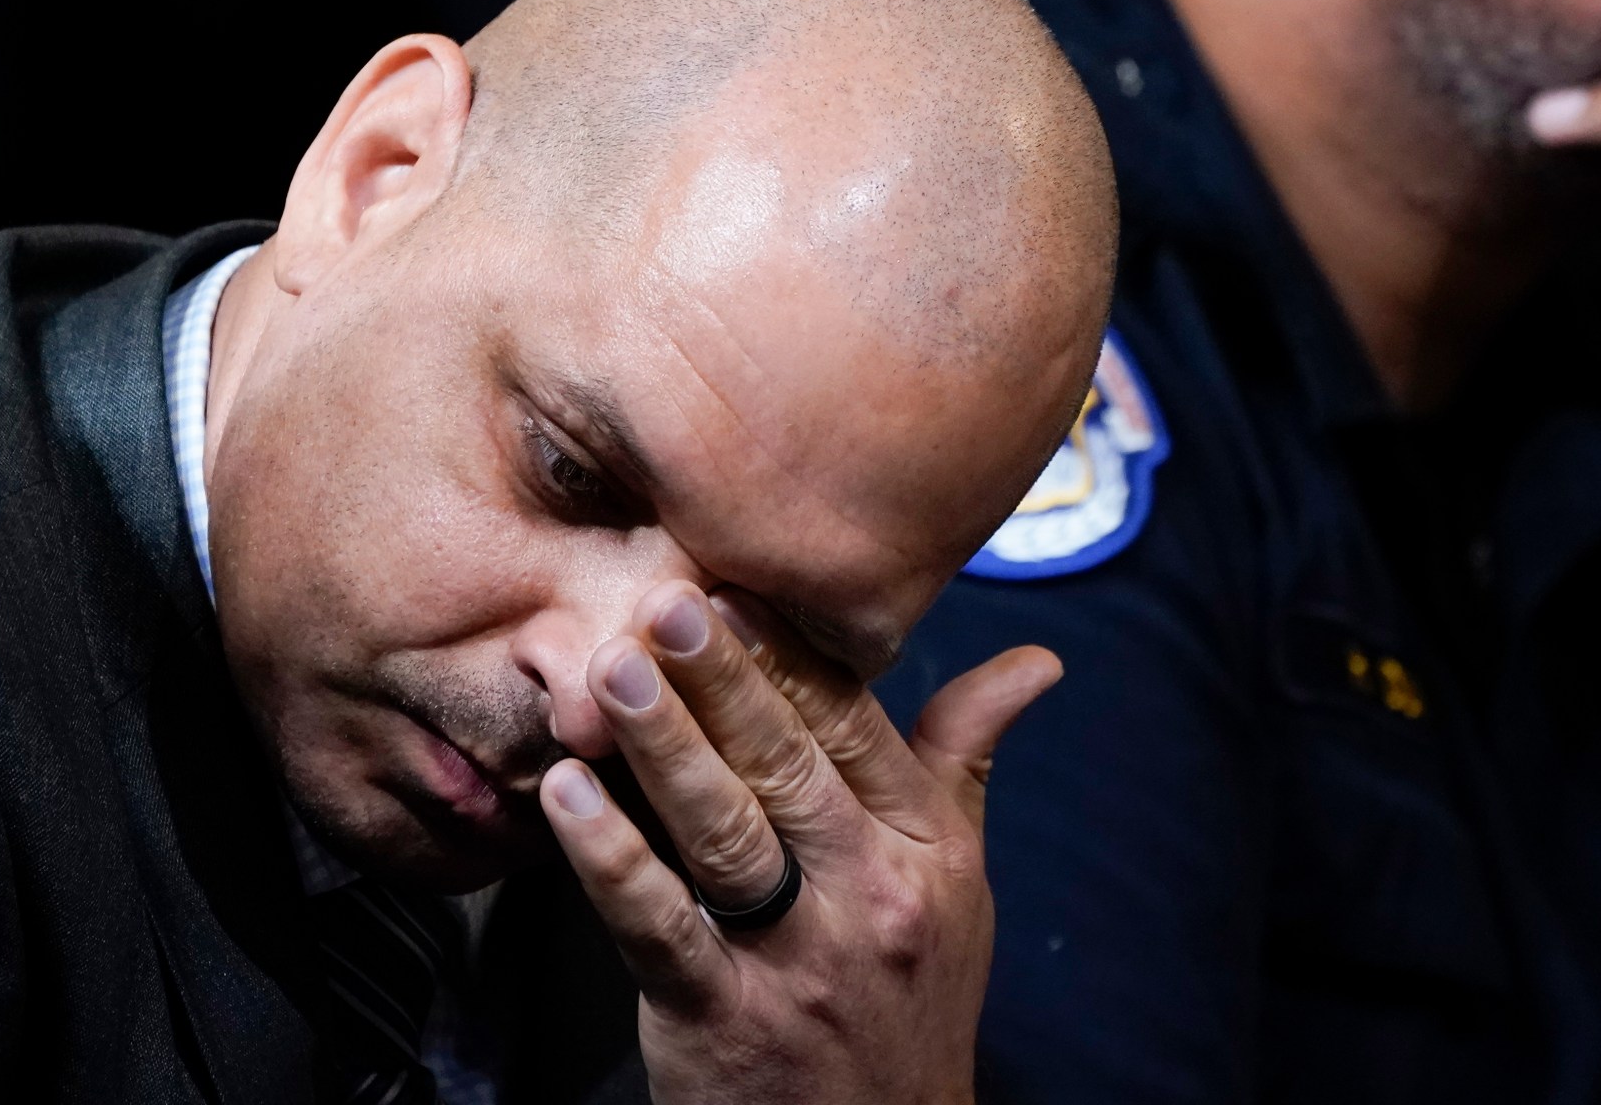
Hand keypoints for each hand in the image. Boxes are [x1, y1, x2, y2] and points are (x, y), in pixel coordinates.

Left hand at [539, 580, 1061, 1104]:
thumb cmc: (912, 998)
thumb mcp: (959, 880)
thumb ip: (966, 759)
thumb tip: (1033, 663)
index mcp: (926, 848)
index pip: (856, 728)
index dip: (790, 653)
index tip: (735, 581)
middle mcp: (871, 896)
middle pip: (789, 766)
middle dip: (723, 677)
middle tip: (665, 600)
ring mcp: (797, 960)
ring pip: (725, 833)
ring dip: (663, 745)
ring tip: (610, 671)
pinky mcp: (722, 1018)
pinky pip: (660, 926)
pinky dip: (610, 858)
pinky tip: (568, 796)